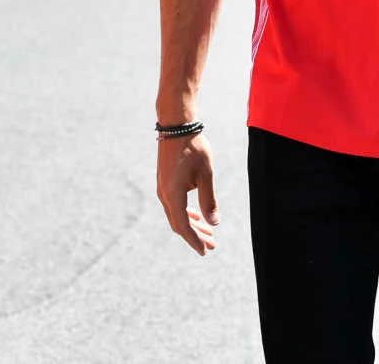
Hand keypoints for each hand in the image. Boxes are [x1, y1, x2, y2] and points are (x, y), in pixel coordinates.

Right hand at [156, 133, 218, 254]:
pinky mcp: (165, 183)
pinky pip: (175, 205)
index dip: (194, 241)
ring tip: (210, 234)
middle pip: (179, 224)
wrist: (176, 126)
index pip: (183, 226)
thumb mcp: (206, 175)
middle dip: (196, 236)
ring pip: (177, 215)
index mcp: (173, 195)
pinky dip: (187, 214)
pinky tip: (198, 217)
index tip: (206, 251)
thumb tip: (214, 224)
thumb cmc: (194, 148)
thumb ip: (209, 200)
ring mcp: (163, 189)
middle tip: (212, 246)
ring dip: (193, 226)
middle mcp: (164, 195)